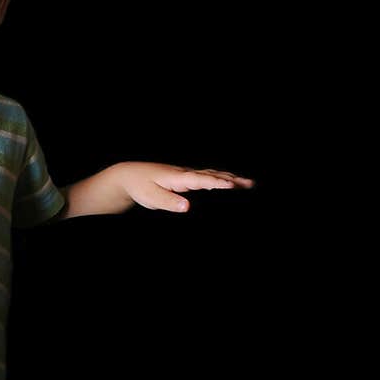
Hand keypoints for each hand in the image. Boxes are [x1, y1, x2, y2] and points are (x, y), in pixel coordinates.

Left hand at [115, 161, 254, 213]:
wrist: (129, 175)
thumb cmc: (140, 187)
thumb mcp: (151, 197)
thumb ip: (169, 202)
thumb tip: (186, 206)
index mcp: (179, 177)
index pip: (202, 180)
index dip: (217, 183)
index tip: (233, 185)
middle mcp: (185, 173)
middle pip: (213, 175)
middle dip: (232, 179)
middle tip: (251, 184)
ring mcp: (186, 174)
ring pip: (212, 175)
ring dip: (230, 178)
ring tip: (246, 183)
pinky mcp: (185, 178)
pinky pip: (207, 177)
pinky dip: (219, 179)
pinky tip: (226, 182)